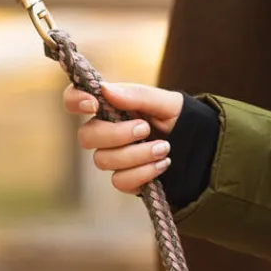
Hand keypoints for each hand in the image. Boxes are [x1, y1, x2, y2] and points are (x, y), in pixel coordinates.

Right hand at [63, 78, 184, 193]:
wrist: (196, 146)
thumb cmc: (176, 117)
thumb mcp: (164, 101)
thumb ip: (136, 95)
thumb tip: (104, 89)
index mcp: (110, 106)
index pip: (74, 100)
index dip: (75, 101)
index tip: (94, 104)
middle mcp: (105, 132)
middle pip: (86, 137)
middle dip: (116, 134)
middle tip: (145, 128)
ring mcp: (112, 157)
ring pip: (103, 161)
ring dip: (136, 154)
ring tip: (164, 147)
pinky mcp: (123, 178)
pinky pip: (119, 181)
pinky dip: (144, 172)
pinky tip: (162, 164)